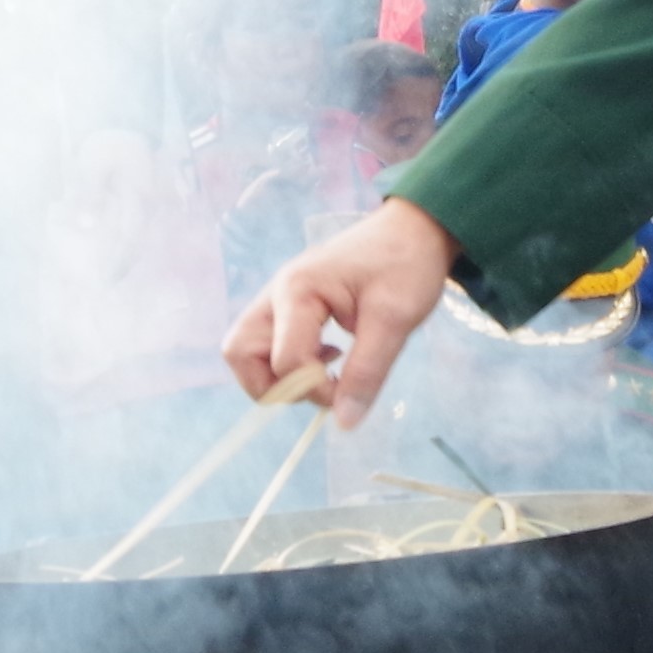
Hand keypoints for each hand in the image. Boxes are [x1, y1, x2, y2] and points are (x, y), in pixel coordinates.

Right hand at [228, 197, 459, 426]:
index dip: (315, 389)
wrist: (413, 230)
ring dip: (276, 375)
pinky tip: (329, 356)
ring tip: (323, 372)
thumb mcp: (395, 320)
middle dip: (272, 385)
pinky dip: (287, 362)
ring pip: (245, 349)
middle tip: (318, 387)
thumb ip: (367, 372)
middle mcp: (277, 292)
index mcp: (299, 290)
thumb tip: (344, 422)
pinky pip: (266, 343)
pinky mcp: (287, 305)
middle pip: (239, 352)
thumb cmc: (406, 265)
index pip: (286, 361)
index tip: (350, 391)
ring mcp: (278, 297)